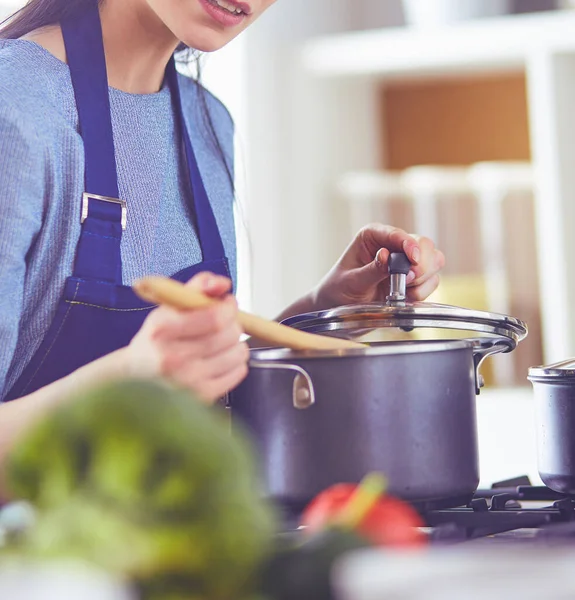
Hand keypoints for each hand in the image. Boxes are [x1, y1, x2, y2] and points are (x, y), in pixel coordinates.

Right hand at [127, 273, 248, 403]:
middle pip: (229, 334)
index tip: (227, 303)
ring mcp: (188, 381)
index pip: (215, 317)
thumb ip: (197, 288)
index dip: (229, 307)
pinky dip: (236, 362)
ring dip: (235, 343)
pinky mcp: (202, 397)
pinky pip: (239, 372)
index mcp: (163, 330)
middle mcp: (173, 358)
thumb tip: (223, 284)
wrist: (135, 378)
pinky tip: (220, 359)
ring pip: (238, 353)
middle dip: (233, 323)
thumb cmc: (155, 341)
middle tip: (223, 323)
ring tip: (220, 342)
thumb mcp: (167, 308)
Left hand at [311, 224, 444, 309]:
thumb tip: (387, 256)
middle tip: (408, 280)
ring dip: (422, 279)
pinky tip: (404, 298)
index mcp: (373, 236)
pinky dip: (422, 292)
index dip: (410, 245)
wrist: (337, 309)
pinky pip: (432, 281)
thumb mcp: (351, 281)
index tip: (413, 259)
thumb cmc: (337, 290)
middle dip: (421, 265)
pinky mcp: (413, 279)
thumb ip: (371, 270)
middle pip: (425, 245)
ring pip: (434, 261)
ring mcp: (406, 262)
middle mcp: (392, 244)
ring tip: (401, 291)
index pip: (398, 234)